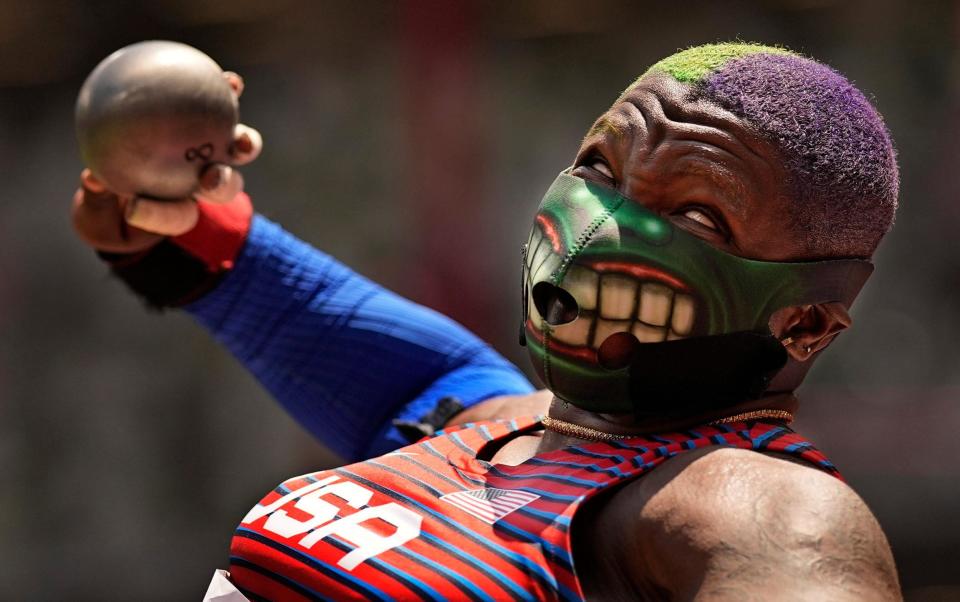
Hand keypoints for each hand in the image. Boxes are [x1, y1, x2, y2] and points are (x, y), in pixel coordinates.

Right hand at [71, 71, 261, 252]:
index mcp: (177, 209)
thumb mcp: (95, 210)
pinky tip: (227, 77)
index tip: (132, 207)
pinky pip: (223, 110)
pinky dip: (226, 96)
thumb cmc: (110, 204)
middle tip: (209, 178)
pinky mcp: (216, 127)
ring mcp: (211, 156)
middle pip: (221, 189)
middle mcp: (199, 185)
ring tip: (243, 138)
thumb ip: (96, 198)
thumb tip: (91, 178)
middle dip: (221, 185)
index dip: (159, 214)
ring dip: (245, 144)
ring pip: (234, 152)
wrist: (128, 178)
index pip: (176, 217)